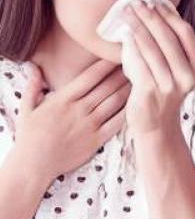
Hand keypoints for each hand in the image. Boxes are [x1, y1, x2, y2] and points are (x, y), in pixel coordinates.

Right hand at [14, 58, 130, 179]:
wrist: (34, 165)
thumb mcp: (27, 108)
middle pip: (107, 87)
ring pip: (115, 102)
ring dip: (130, 89)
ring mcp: (90, 125)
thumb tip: (34, 66)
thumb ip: (33, 86)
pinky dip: (129, 112)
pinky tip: (140, 103)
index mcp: (63, 99)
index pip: (89, 76)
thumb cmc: (29, 136)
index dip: (106, 64)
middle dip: (123, 73)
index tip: (118, 53)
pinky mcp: (97, 140)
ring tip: (143, 78)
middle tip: (138, 61)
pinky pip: (117, 123)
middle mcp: (79, 109)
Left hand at [119, 0, 194, 138]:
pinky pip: (140, 62)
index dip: (170, 15)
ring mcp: (170, 84)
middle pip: (169, 37)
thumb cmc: (160, 93)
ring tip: (127, 13)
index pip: (185, 34)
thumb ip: (169, 49)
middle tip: (137, 2)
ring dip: (139, 26)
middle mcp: (188, 75)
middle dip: (152, 16)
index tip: (155, 1)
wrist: (156, 126)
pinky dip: (132, 45)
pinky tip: (125, 34)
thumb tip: (154, 15)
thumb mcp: (173, 70)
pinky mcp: (151, 91)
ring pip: (154, 47)